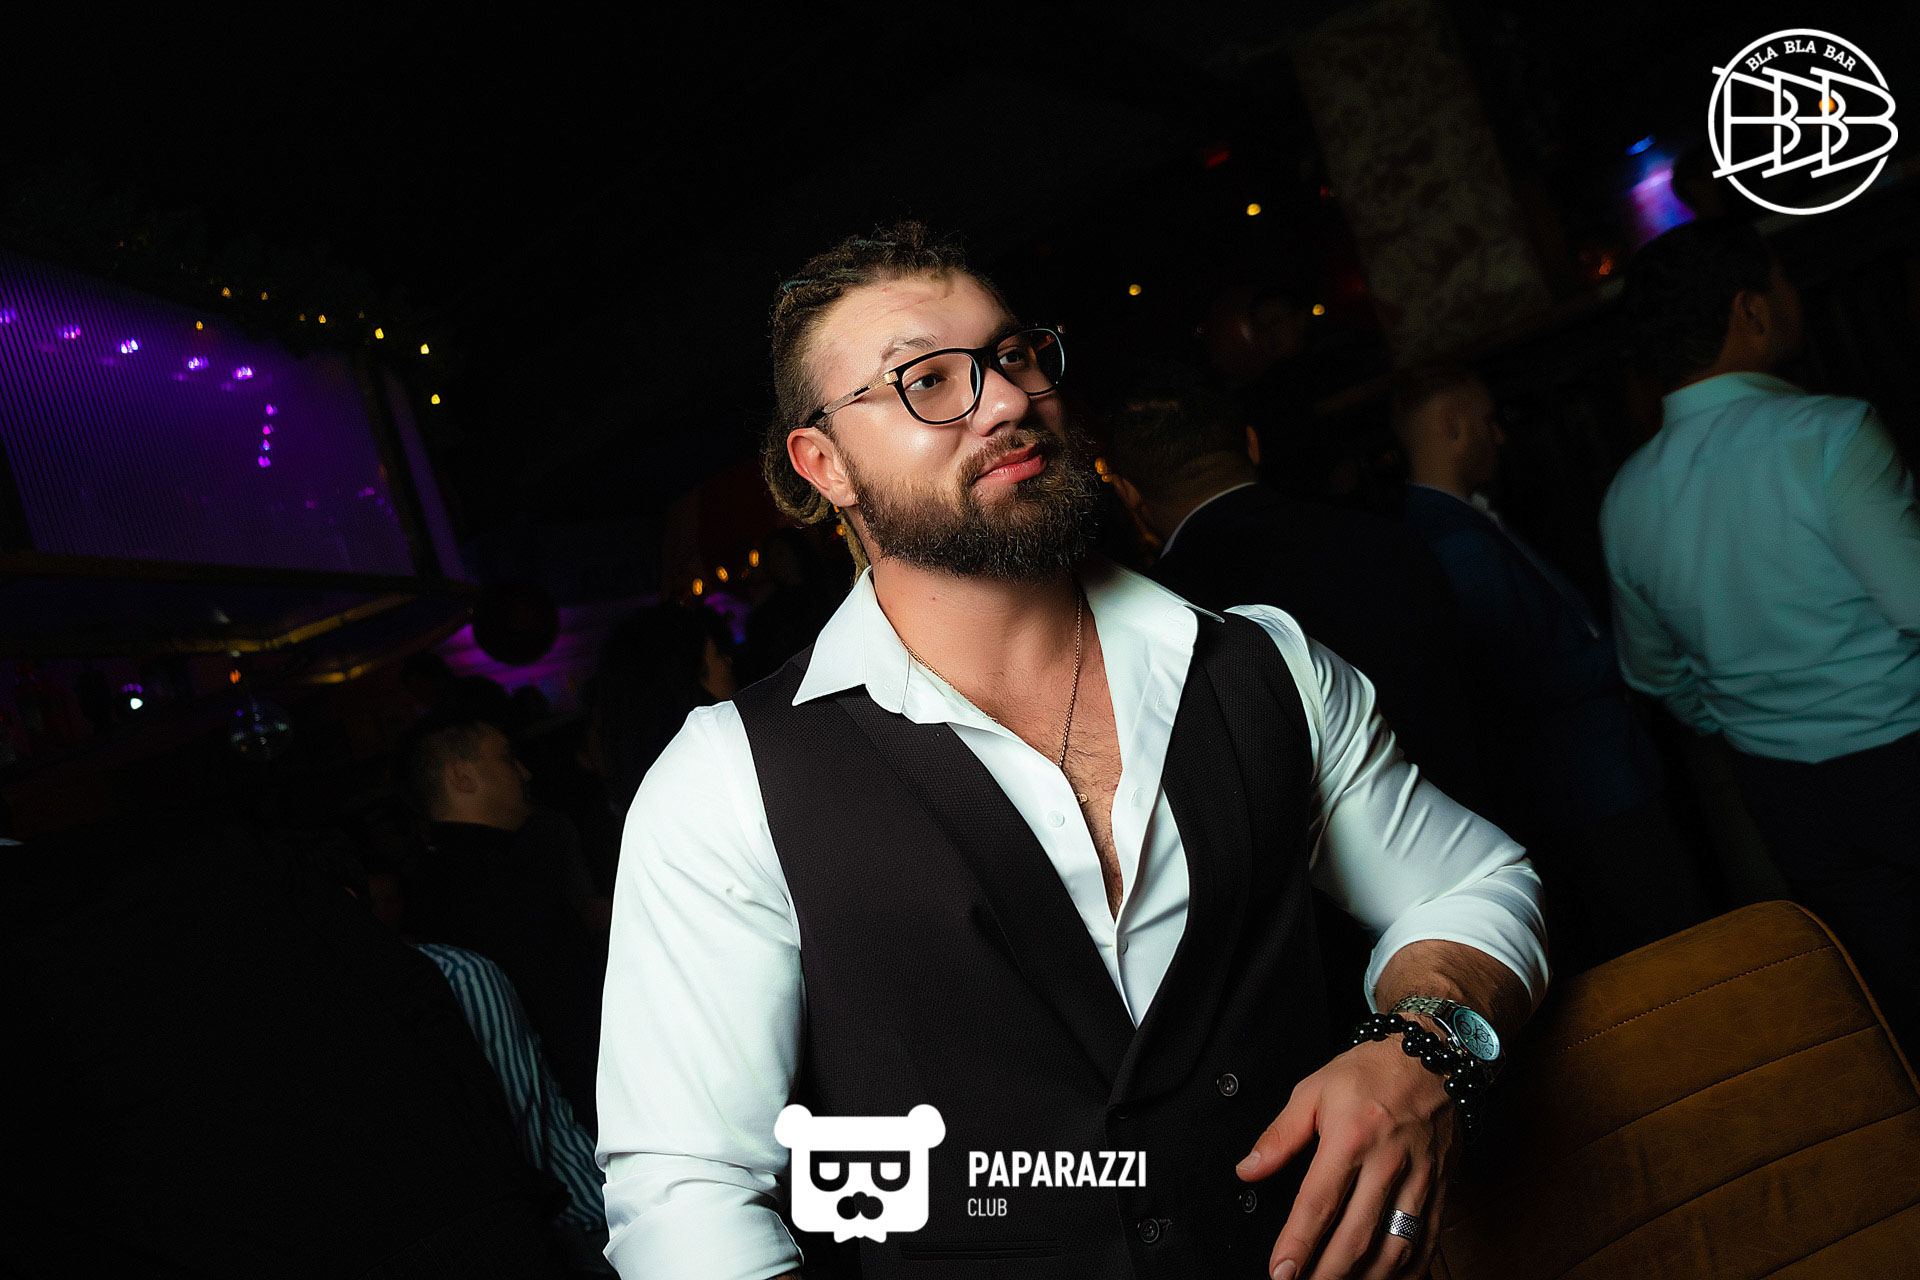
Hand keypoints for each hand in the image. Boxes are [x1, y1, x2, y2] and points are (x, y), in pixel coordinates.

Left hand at [1235, 1031, 1459, 1278]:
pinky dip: (1409, 1271)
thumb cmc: (1369, 1073)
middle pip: (1356, 1235)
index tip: (1280, 1271)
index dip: (1298, 1243)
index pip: (1319, 1203)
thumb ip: (1279, 1135)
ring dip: (1366, 1278)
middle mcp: (1388, 1163)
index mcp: (1351, 1137)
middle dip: (1327, 1273)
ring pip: (1395, 1247)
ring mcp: (1419, 1179)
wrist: (1432, 1059)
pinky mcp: (1440, 1189)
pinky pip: (1427, 1241)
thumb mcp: (1313, 1091)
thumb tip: (1248, 1169)